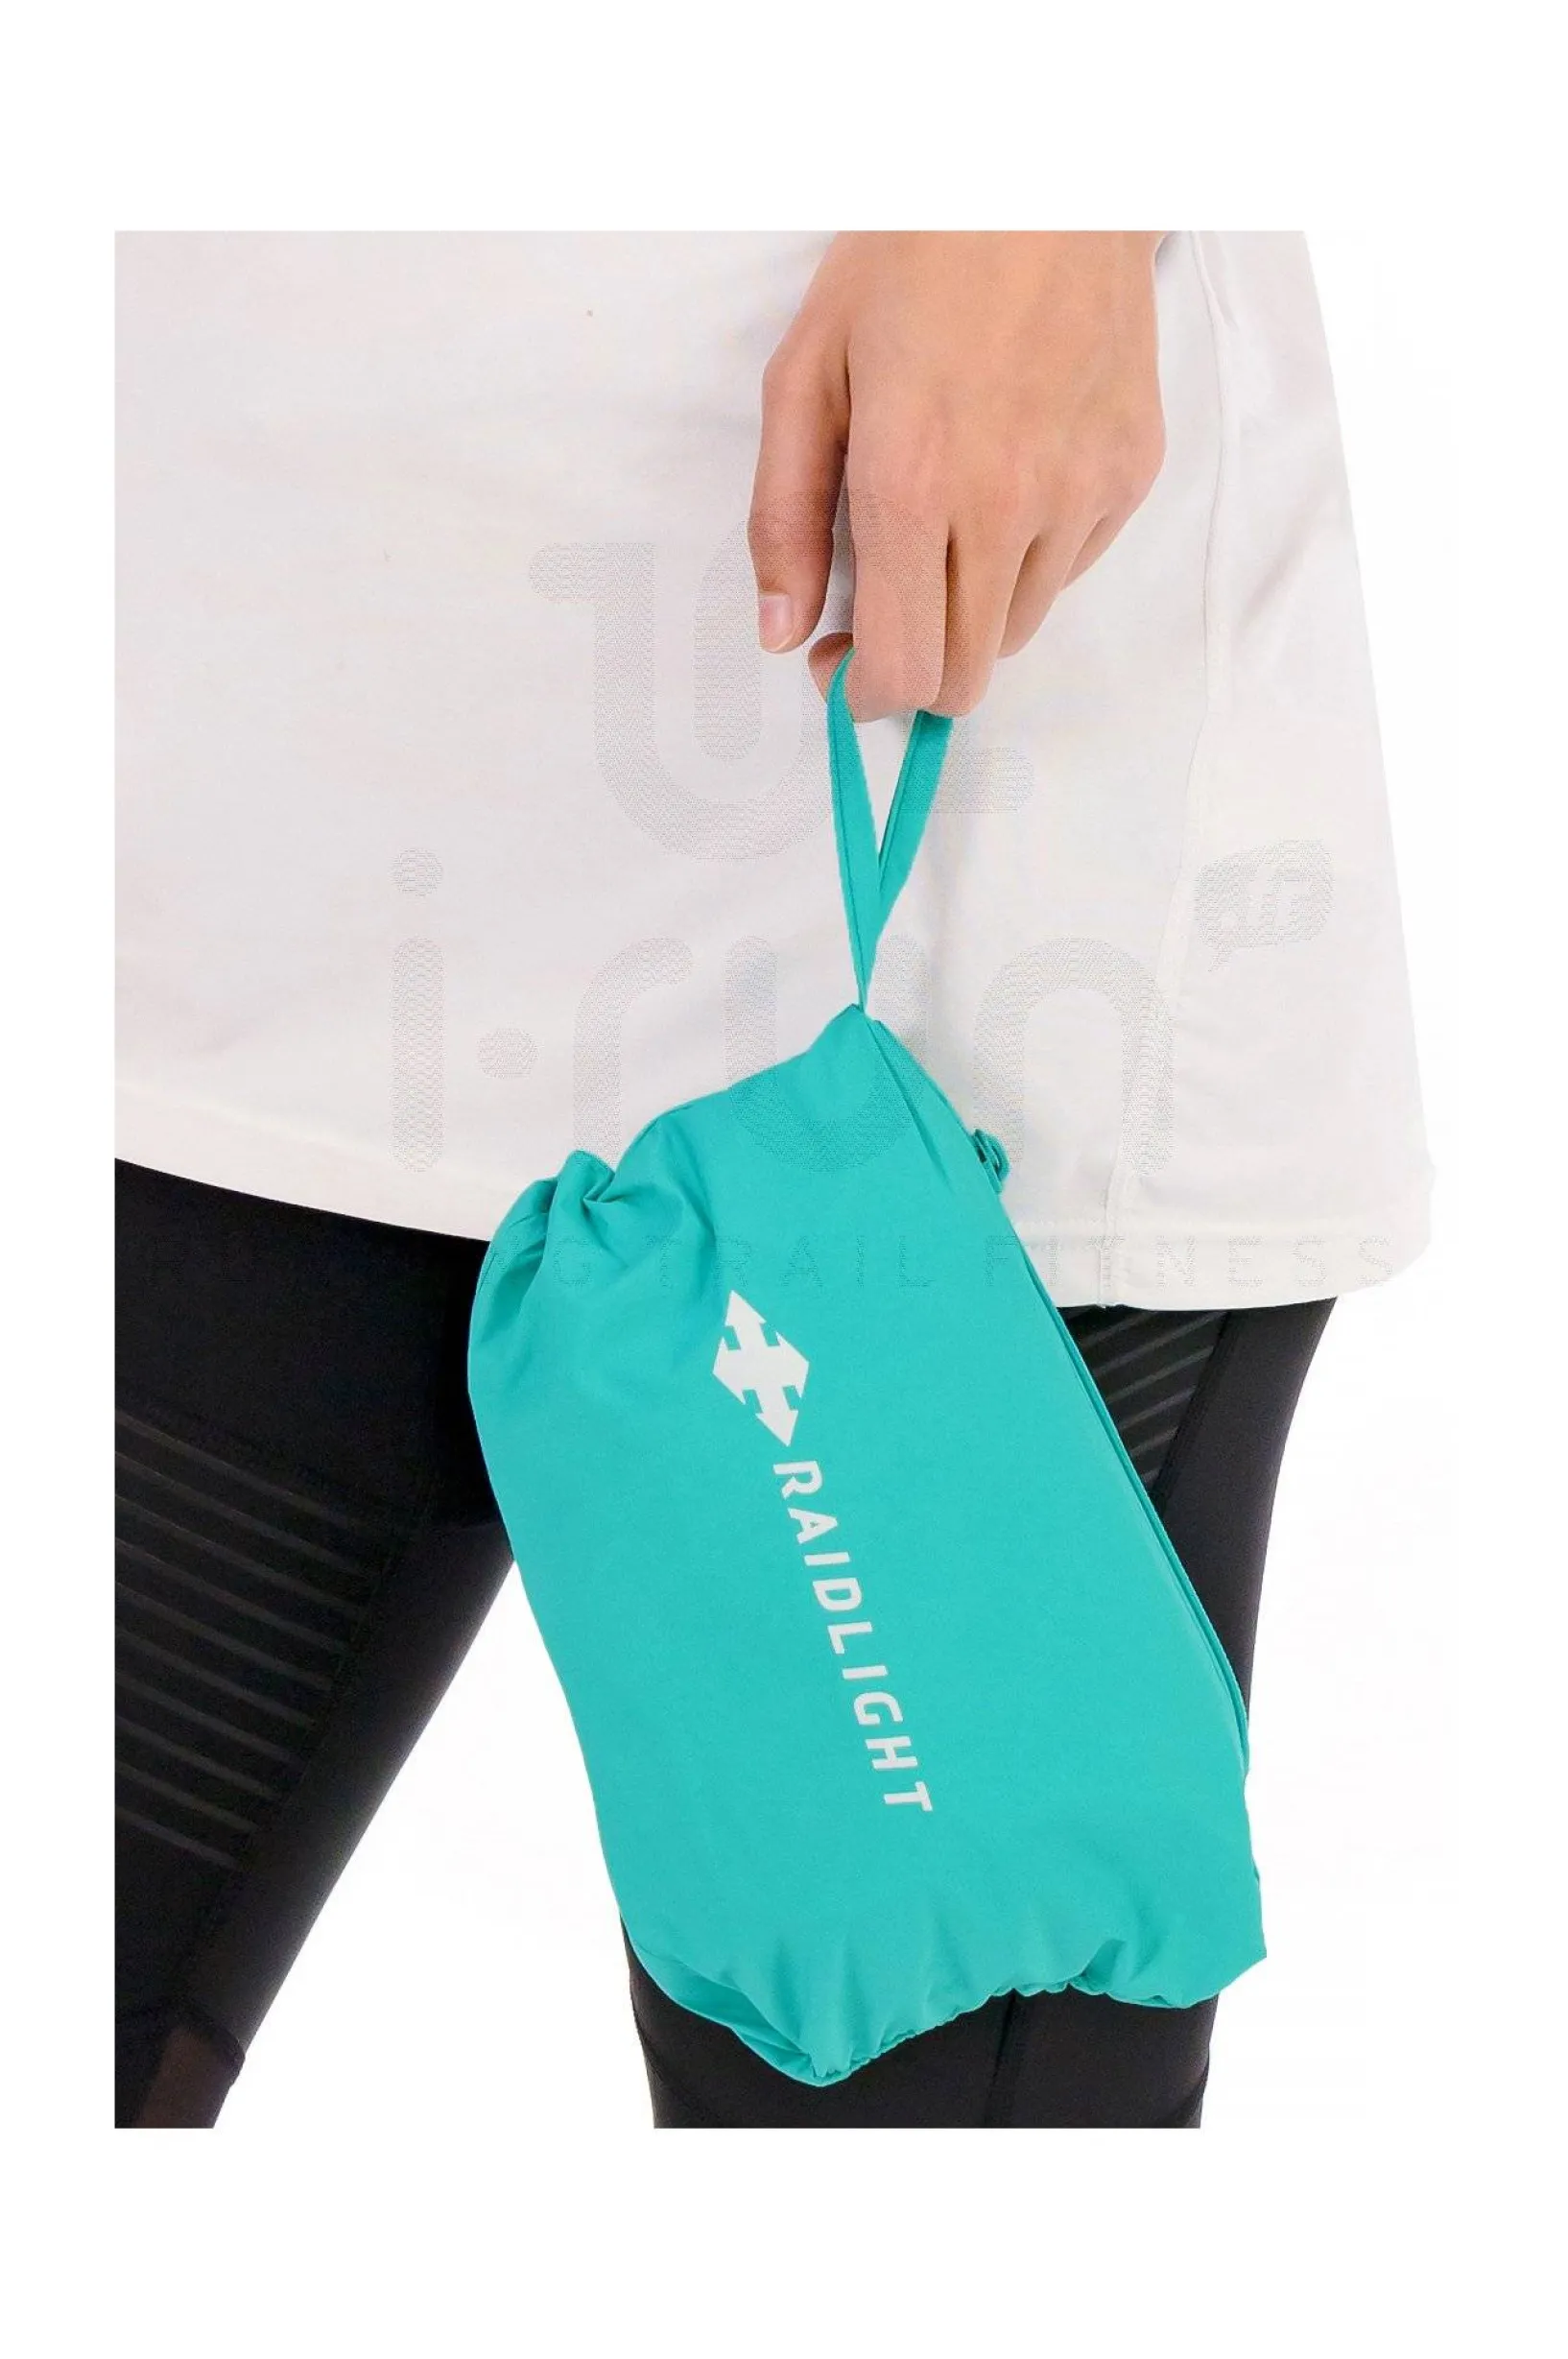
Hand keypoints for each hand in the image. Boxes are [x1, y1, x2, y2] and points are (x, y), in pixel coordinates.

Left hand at [749, 232, 1165, 719]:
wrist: (1049, 178)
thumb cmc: (914, 259)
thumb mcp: (806, 372)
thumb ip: (781, 515)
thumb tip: (781, 630)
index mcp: (911, 485)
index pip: (903, 669)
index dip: (864, 697)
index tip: (841, 670)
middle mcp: (1005, 506)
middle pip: (965, 677)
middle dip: (912, 673)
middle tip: (876, 622)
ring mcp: (1079, 494)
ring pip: (1016, 631)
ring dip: (967, 615)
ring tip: (942, 533)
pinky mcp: (1128, 476)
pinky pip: (1067, 571)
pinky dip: (1026, 560)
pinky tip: (1003, 482)